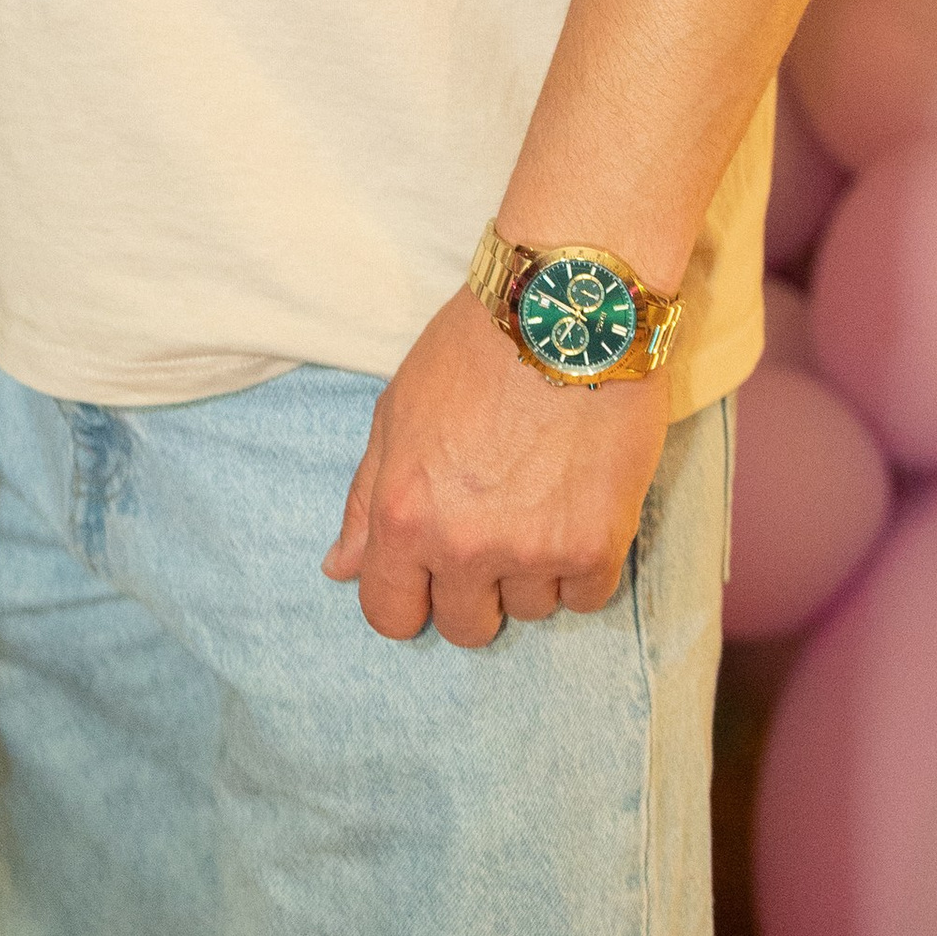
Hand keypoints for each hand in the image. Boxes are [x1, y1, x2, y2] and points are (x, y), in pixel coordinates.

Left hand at [321, 285, 669, 647]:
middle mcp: (462, 545)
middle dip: (473, 589)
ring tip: (542, 494)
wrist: (568, 309)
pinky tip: (579, 505)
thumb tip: (340, 568)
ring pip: (530, 609)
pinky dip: (582, 564)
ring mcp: (532, 551)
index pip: (390, 613)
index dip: (408, 599)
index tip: (428, 577)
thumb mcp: (398, 412)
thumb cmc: (474, 350)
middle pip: (465, 626)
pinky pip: (584, 597)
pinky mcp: (596, 546)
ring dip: (533, 569)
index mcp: (402, 514)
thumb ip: (367, 498)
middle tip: (493, 528)